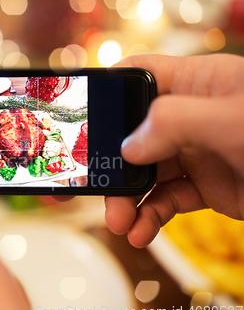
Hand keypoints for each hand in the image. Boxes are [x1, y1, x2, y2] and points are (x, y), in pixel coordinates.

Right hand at [106, 54, 243, 247]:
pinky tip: (142, 232)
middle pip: (130, 134)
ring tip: (121, 224)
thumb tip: (129, 147)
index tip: (80, 123)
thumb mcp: (232, 120)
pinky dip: (149, 216)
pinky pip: (165, 199)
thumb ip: (173, 121)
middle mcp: (188, 115)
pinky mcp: (203, 185)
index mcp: (194, 83)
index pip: (136, 77)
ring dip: (127, 200)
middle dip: (111, 165)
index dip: (106, 95)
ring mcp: (194, 151)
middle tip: (97, 192)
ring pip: (144, 173)